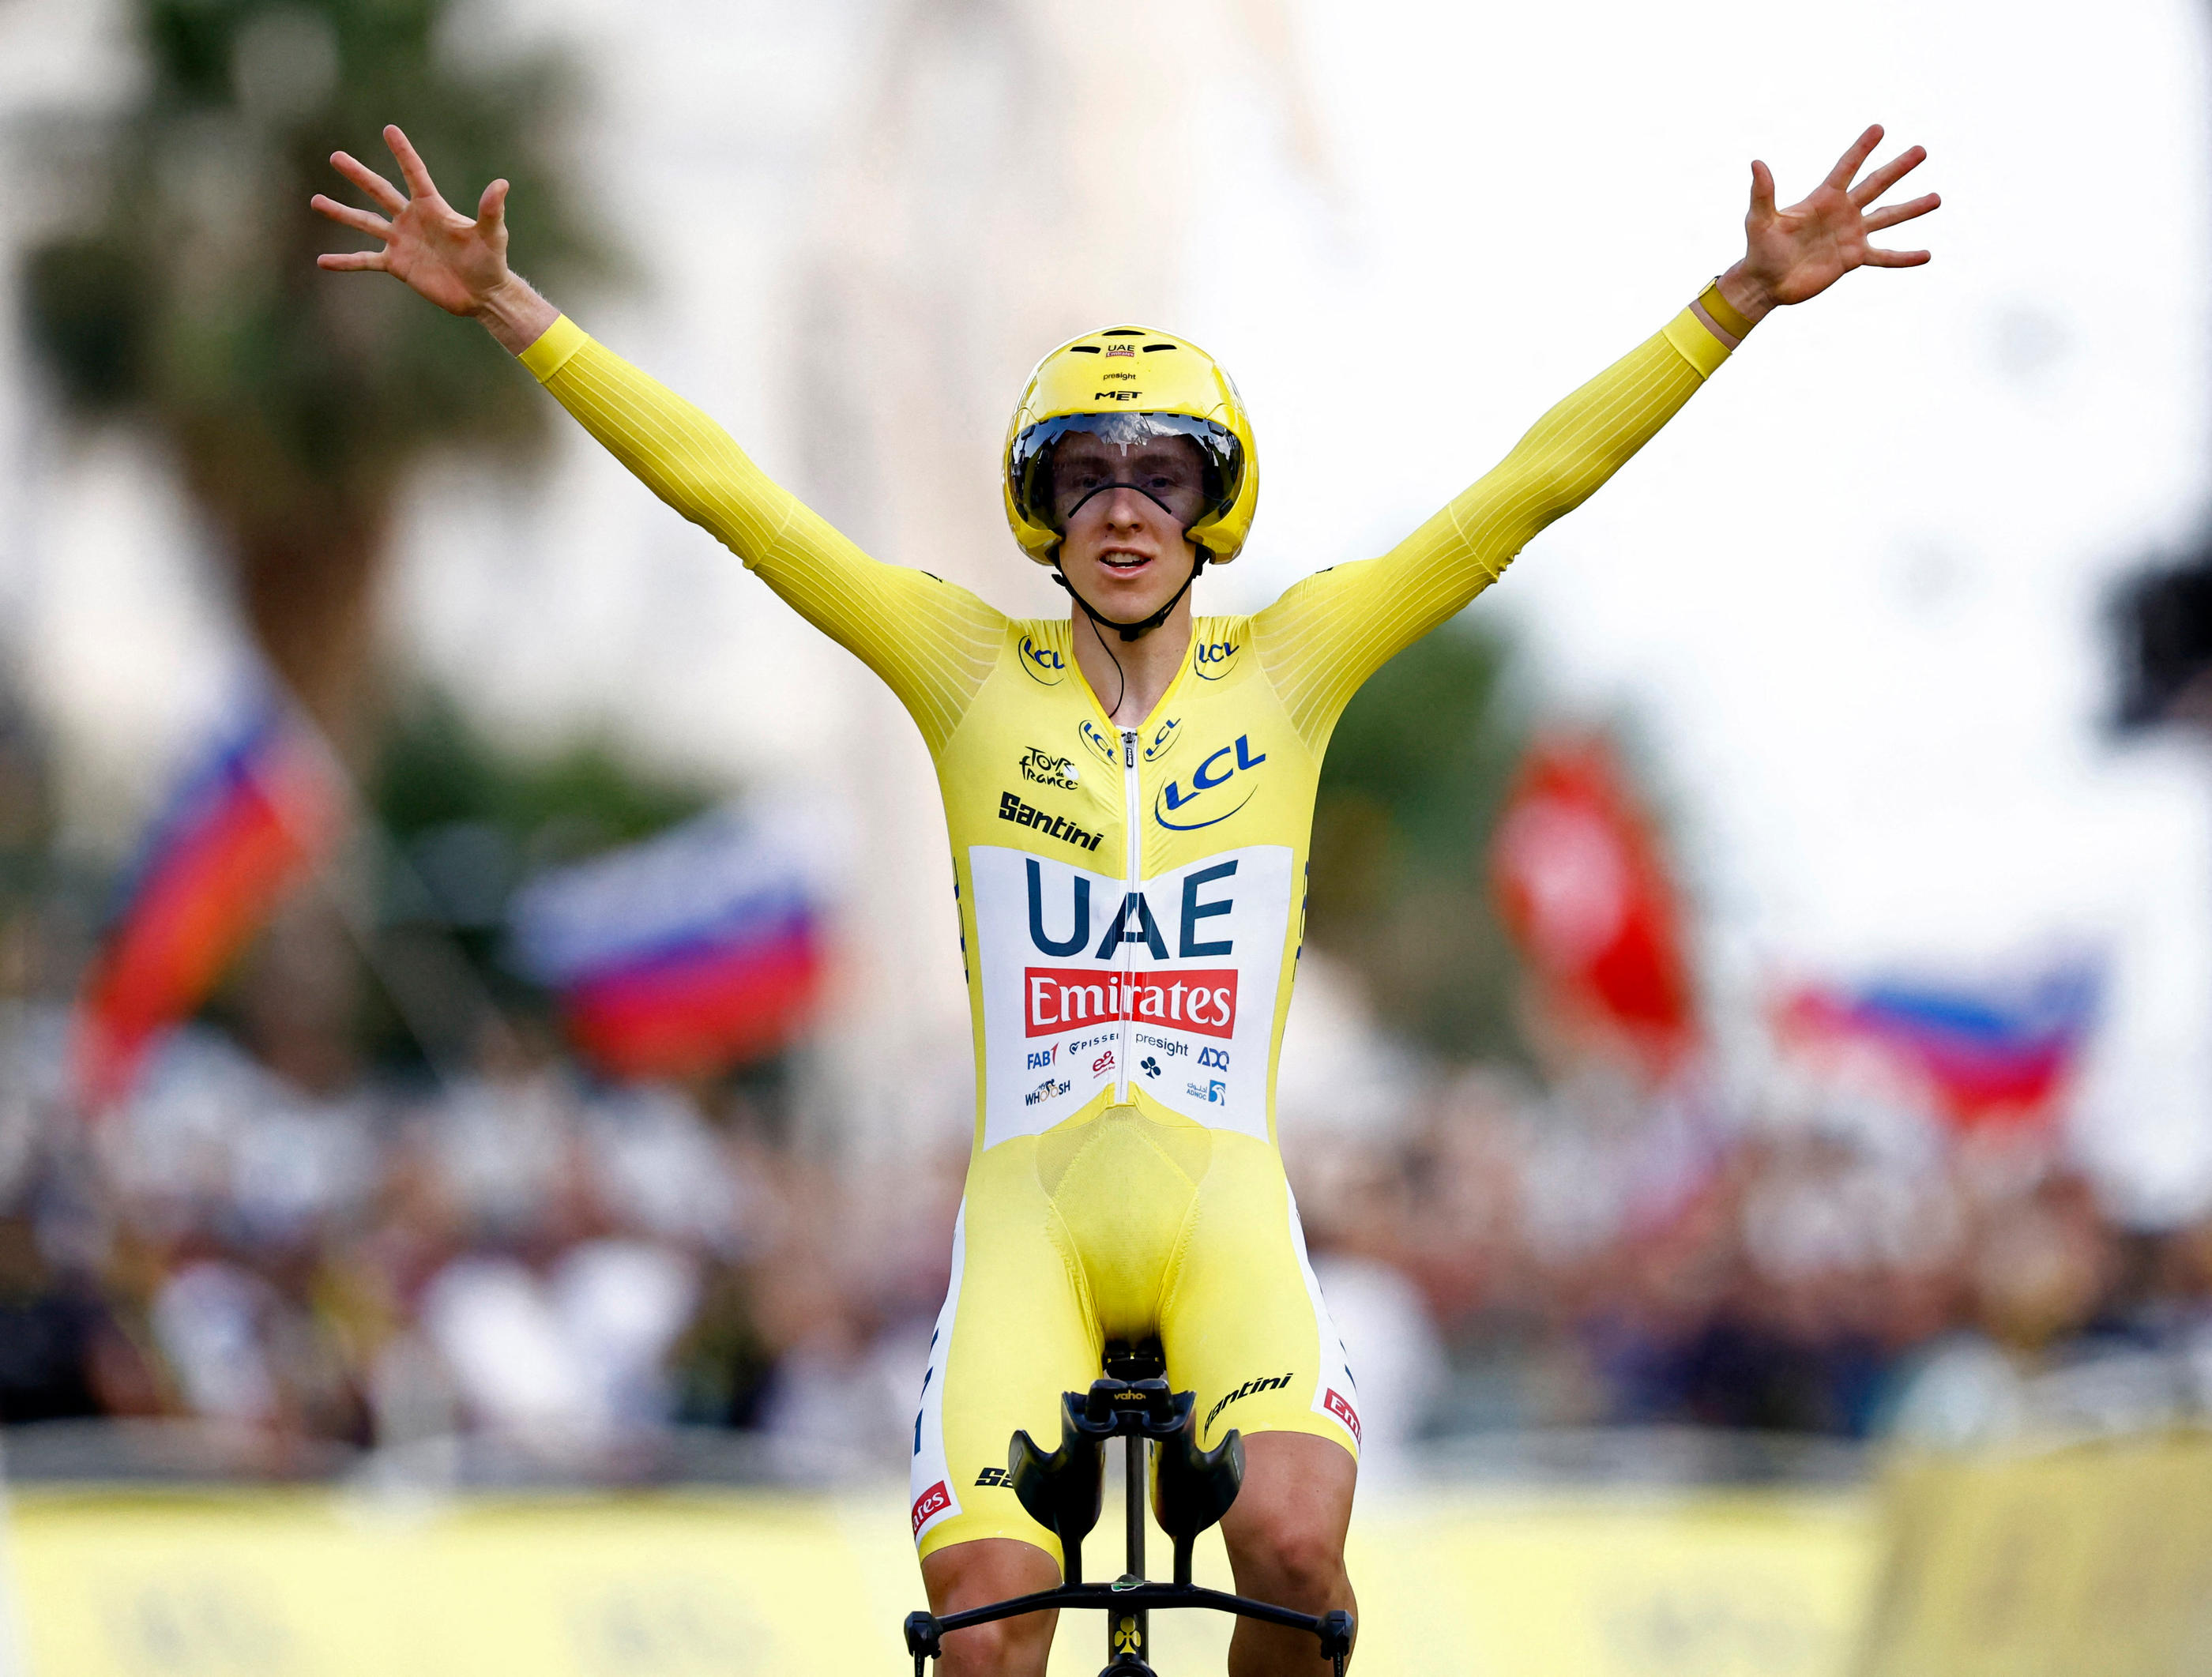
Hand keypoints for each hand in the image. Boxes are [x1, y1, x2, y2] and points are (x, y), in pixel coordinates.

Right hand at [312, 125, 556, 353]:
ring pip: (365, 222)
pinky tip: (322, 261)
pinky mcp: (397, 265)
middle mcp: (412, 220)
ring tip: (316, 201)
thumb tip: (501, 184)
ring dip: (341, 212)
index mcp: (432, 207)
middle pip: (380, 192)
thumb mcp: (492, 235)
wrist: (482, 294)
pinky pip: (365, 260)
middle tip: (336, 156)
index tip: (389, 129)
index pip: (414, 174)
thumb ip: (491, 210)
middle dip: (358, 174)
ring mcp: (402, 241)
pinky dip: (345, 261)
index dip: (403, 152)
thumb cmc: (491, 261)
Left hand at [1716, 125, 1938, 326]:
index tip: (1880, 128)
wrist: (1766, 283)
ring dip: (1912, 209)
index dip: (1862, 148)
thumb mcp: (1760, 220)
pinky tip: (1927, 255)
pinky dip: (1905, 257)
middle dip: (1898, 168)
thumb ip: (1763, 193)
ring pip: (1888, 217)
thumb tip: (1756, 163)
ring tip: (1936, 198)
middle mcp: (1842, 212)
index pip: (1847, 168)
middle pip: (1876, 185)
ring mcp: (1851, 235)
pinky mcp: (1854, 259)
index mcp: (1823, 199)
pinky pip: (1885, 257)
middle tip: (1921, 150)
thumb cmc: (1760, 249)